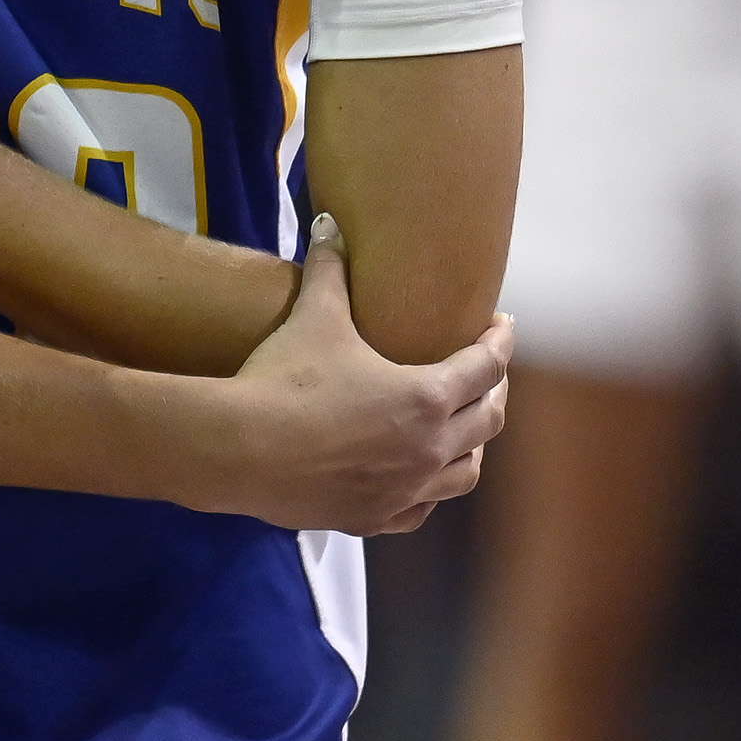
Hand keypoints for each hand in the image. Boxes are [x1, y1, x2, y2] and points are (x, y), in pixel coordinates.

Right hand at [189, 214, 512, 534]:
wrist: (238, 449)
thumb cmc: (284, 380)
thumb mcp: (313, 318)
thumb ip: (329, 271)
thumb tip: (331, 224)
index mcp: (428, 397)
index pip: (486, 366)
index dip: (498, 341)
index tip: (502, 325)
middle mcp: (430, 448)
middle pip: (488, 421)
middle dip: (494, 392)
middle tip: (486, 375)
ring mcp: (406, 489)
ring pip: (466, 472)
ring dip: (472, 447)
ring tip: (462, 432)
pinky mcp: (373, 516)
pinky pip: (421, 510)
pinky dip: (429, 491)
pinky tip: (417, 481)